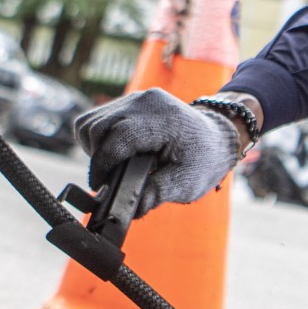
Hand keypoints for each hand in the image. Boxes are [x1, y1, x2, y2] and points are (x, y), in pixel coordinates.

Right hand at [72, 89, 241, 217]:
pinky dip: (97, 138)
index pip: (117, 137)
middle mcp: (146, 102)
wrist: (216, 137)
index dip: (103, 164)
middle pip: (97, 126)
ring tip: (110, 166)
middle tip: (107, 180)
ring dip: (93, 147)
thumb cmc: (203, 161)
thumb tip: (130, 210)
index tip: (100, 187)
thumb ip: (156, 194)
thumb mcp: (185, 183)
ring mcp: (136, 98)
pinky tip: (114, 153)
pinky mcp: (130, 101)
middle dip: (96, 157)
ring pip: (91, 120)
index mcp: (163, 120)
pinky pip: (98, 117)